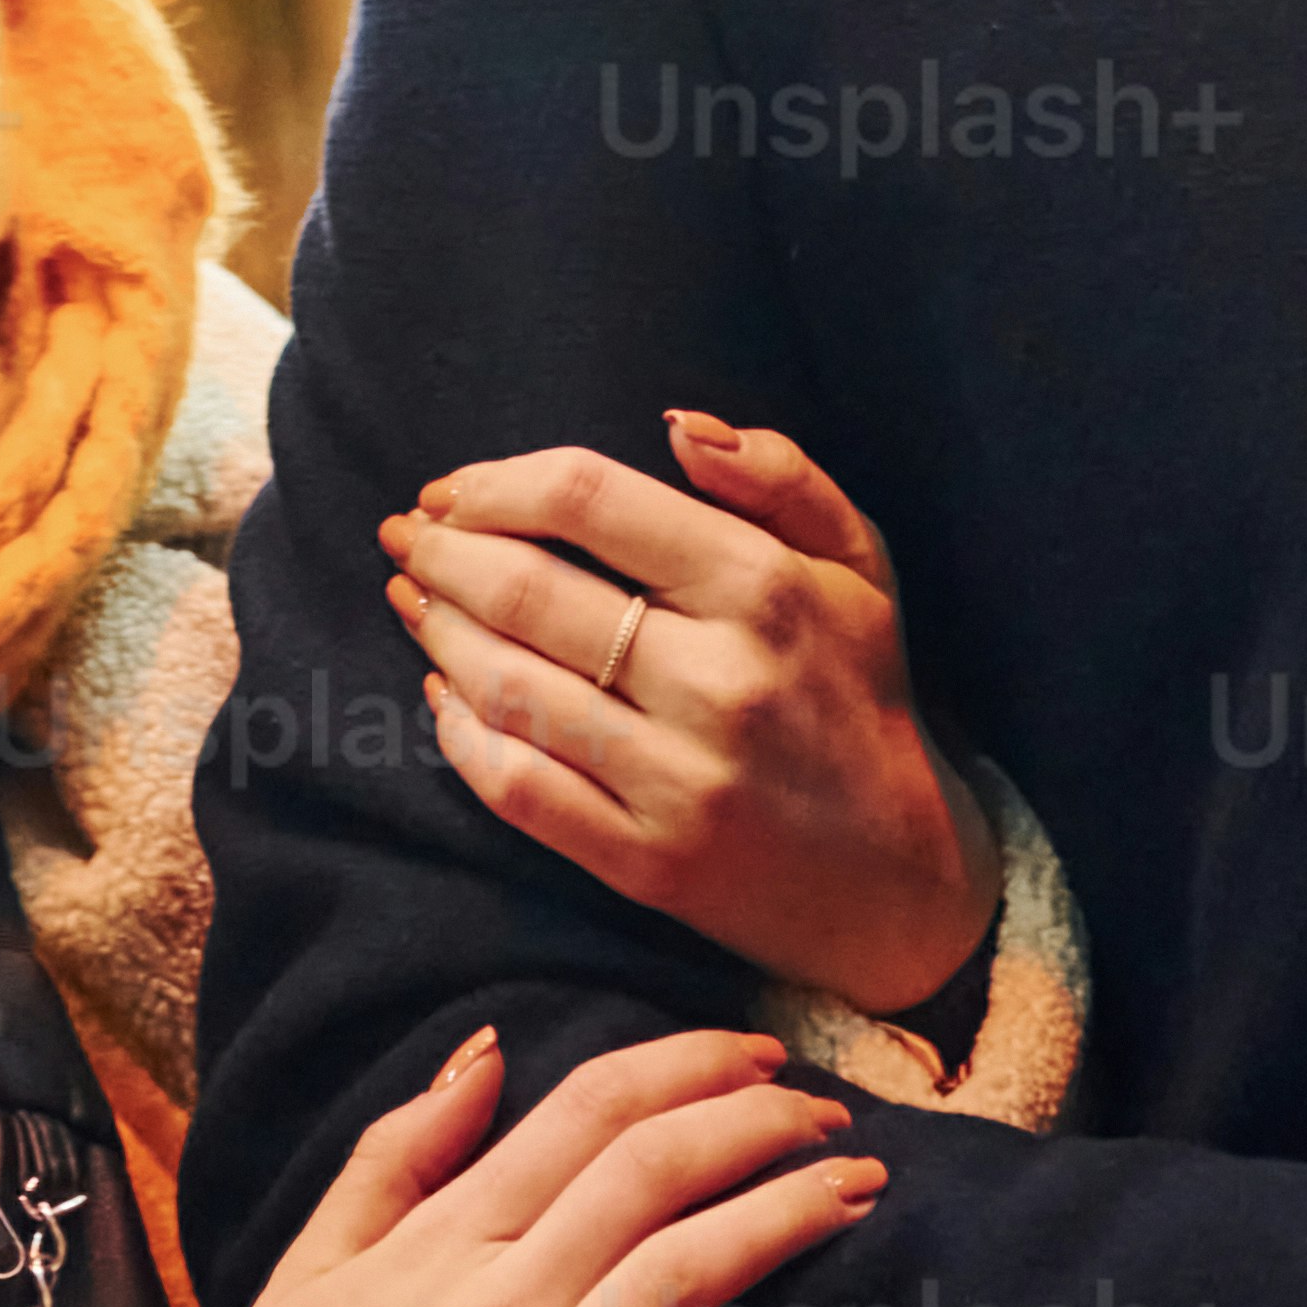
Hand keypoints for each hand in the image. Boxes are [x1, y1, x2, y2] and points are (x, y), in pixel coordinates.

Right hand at [146, 1019, 897, 1306]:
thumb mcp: (309, 1267)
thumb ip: (397, 1154)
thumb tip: (484, 1050)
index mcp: (439, 1247)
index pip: (587, 1114)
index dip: (688, 1068)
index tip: (758, 1056)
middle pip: (650, 1176)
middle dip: (758, 1125)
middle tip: (833, 1114)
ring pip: (677, 1285)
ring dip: (783, 1223)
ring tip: (862, 1192)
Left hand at [385, 415, 999, 1022]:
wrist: (900, 882)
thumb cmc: (862, 695)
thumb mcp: (860, 562)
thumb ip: (779, 474)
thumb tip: (676, 424)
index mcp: (763, 590)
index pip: (590, 500)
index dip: (499, 482)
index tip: (455, 487)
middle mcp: (716, 683)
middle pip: (530, 591)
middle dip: (444, 551)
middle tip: (406, 534)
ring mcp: (677, 781)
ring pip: (511, 688)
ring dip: (438, 632)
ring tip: (412, 598)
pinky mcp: (646, 862)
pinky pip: (520, 790)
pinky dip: (462, 737)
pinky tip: (444, 698)